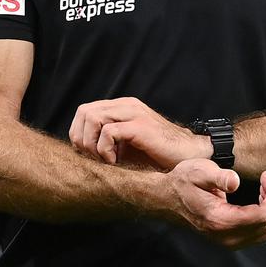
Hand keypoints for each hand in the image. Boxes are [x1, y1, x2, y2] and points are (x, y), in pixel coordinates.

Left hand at [69, 97, 207, 169]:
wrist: (187, 156)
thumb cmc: (157, 155)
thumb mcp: (125, 145)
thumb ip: (104, 140)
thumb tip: (78, 149)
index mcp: (122, 107)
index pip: (84, 111)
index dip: (79, 134)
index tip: (88, 155)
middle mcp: (126, 105)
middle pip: (84, 112)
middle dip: (81, 138)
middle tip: (94, 158)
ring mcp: (134, 113)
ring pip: (92, 118)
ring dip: (91, 144)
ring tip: (105, 160)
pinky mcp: (141, 126)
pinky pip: (108, 132)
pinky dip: (105, 150)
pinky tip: (115, 161)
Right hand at [165, 159, 265, 249]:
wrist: (168, 198)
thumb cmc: (183, 182)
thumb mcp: (198, 171)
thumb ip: (218, 177)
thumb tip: (234, 182)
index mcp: (221, 221)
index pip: (262, 216)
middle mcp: (228, 237)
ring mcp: (231, 241)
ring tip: (265, 187)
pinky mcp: (234, 239)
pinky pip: (263, 232)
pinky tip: (260, 197)